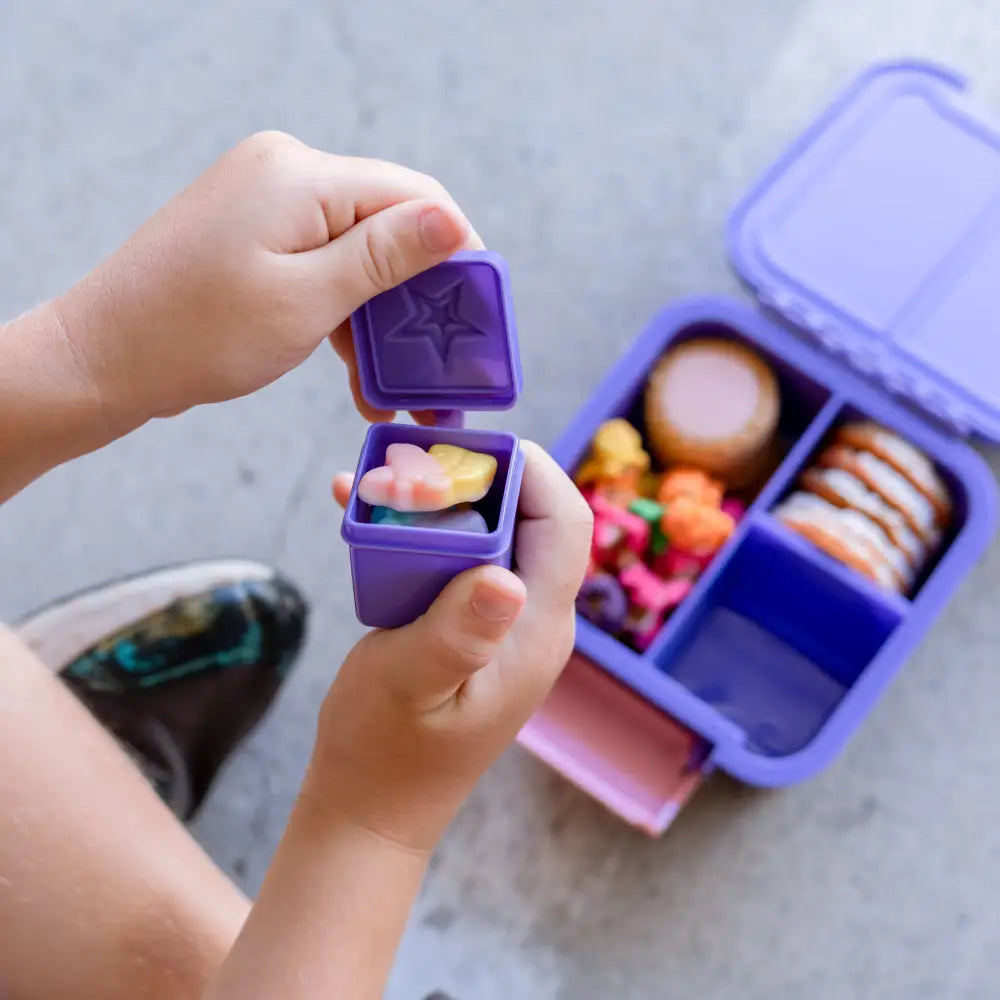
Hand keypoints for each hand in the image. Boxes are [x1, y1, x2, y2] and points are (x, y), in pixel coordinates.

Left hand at [54, 130, 482, 431]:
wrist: (104, 358)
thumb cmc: (195, 336)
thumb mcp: (306, 301)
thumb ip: (384, 258)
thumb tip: (453, 224)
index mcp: (300, 176)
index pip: (414, 196)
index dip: (458, 254)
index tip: (479, 317)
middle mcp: (286, 173)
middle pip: (389, 225)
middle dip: (421, 299)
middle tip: (440, 366)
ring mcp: (268, 203)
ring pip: (359, 253)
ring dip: (383, 319)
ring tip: (396, 389)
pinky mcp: (256, 235)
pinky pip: (323, 265)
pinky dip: (346, 315)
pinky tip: (359, 373)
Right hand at [307, 442, 591, 851]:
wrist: (370, 806)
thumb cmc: (385, 751)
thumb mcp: (412, 684)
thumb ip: (458, 633)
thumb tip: (509, 580)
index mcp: (536, 629)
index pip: (563, 522)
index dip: (530, 470)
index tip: (469, 445)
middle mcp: (532, 619)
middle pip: (528, 517)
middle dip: (474, 477)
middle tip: (408, 463)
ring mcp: (502, 623)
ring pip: (487, 533)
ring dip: (437, 501)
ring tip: (377, 484)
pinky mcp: (470, 627)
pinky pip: (454, 560)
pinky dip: (415, 532)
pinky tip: (363, 515)